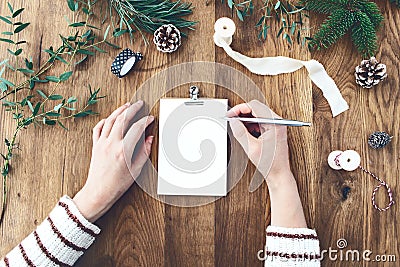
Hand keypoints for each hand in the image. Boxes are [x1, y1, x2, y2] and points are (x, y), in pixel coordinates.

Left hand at [73, 100, 153, 221]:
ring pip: (110, 120)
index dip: (145, 121)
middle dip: (132, 109)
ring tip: (126, 106)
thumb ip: (144, 152)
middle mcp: (111, 144)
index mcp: (123, 150)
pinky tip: (109, 118)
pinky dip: (104, 121)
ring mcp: (101, 144)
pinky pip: (98, 128)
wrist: (98, 192)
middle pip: (122, 119)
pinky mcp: (95, 146)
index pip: (137, 128)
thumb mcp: (136, 170)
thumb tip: (149, 139)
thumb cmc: (117, 185)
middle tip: (139, 104)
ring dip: (119, 111)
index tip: (150, 118)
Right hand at [226, 100, 291, 186]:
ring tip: (238, 128)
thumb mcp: (251, 148)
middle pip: (256, 108)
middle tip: (231, 119)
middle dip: (241, 113)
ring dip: (246, 119)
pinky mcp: (273, 129)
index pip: (254, 106)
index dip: (239, 109)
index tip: (230, 114)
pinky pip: (259, 121)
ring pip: (257, 114)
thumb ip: (241, 133)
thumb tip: (233, 121)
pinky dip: (250, 124)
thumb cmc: (270, 163)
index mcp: (275, 123)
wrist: (279, 174)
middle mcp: (277, 121)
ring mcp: (276, 125)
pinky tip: (246, 132)